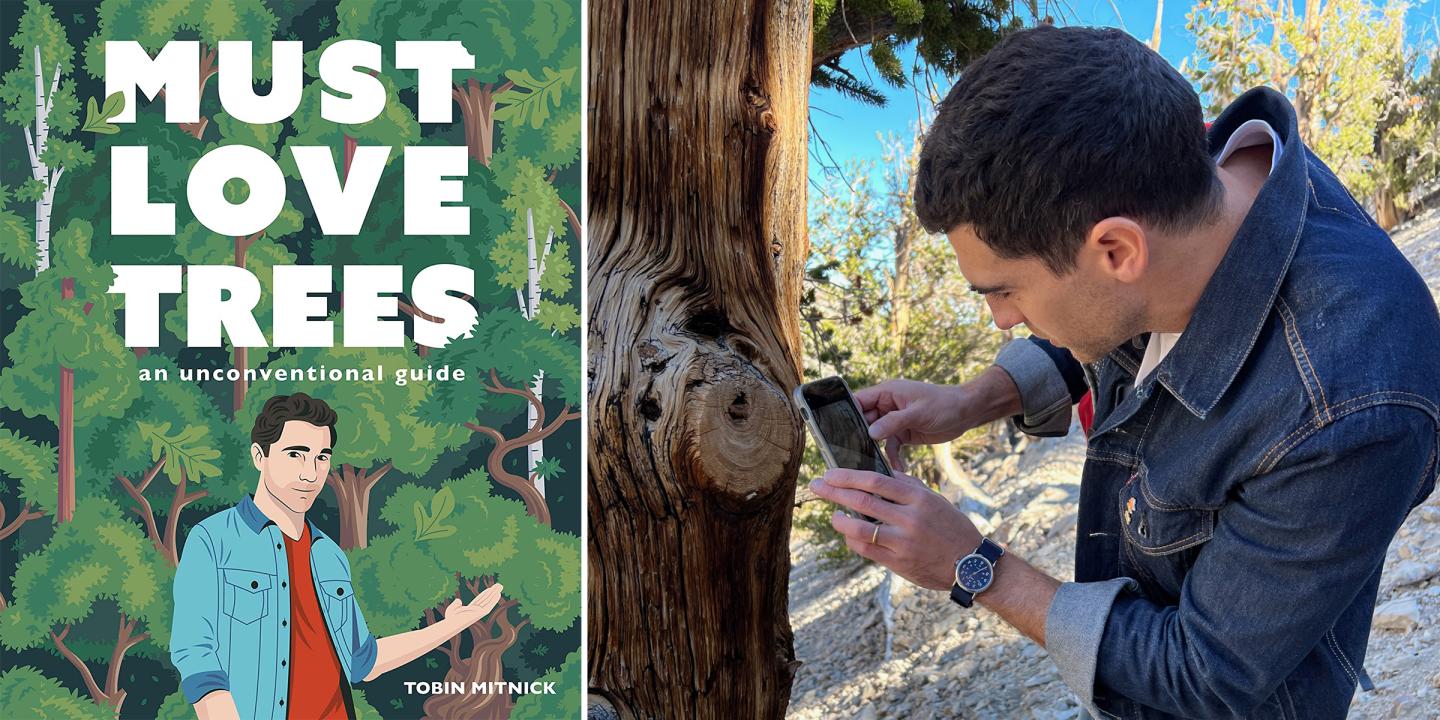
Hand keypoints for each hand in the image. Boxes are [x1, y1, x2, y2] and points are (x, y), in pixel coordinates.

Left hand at [442, 583, 504, 626]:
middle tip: (499, 585)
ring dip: (495, 593)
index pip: (479, 600)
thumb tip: (459, 600)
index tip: (490, 589)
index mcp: (470, 609)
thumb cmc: (450, 618)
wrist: (451, 623)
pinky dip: (494, 600)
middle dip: (492, 592)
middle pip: (486, 599)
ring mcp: (479, 612)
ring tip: (500, 586)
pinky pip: (489, 606)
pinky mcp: (480, 613)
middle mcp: (476, 610)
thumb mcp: (452, 608)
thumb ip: (455, 604)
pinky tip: (498, 594)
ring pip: (489, 601)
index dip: (485, 594)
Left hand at [810, 468, 980, 590]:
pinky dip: (852, 540)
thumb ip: (908, 487)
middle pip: (862, 500)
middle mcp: (909, 518)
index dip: (847, 476)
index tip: (830, 473)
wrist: (971, 564)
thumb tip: (880, 474)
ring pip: (859, 527)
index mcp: (918, 498)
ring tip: (832, 515)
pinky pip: (866, 549)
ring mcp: (902, 542)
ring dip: (839, 519)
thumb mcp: (934, 500)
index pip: (874, 480)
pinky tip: (848, 534)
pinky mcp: (898, 562)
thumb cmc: (951, 527)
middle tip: (816, 485)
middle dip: (833, 491)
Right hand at [856, 371, 1017, 469]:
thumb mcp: (918, 412)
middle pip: (864, 420)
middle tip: (850, 453)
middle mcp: (887, 406)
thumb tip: (871, 432)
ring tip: (870, 463)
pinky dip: (892, 456)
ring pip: (876, 436)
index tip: (835, 429)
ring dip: (874, 449)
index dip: (847, 413)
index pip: (859, 401)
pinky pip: (891, 446)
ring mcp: (895, 420)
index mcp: (887, 393)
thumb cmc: (943, 404)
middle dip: (859, 436)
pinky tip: (896, 468)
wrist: (966, 412)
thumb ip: (893, 422)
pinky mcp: (904, 433)